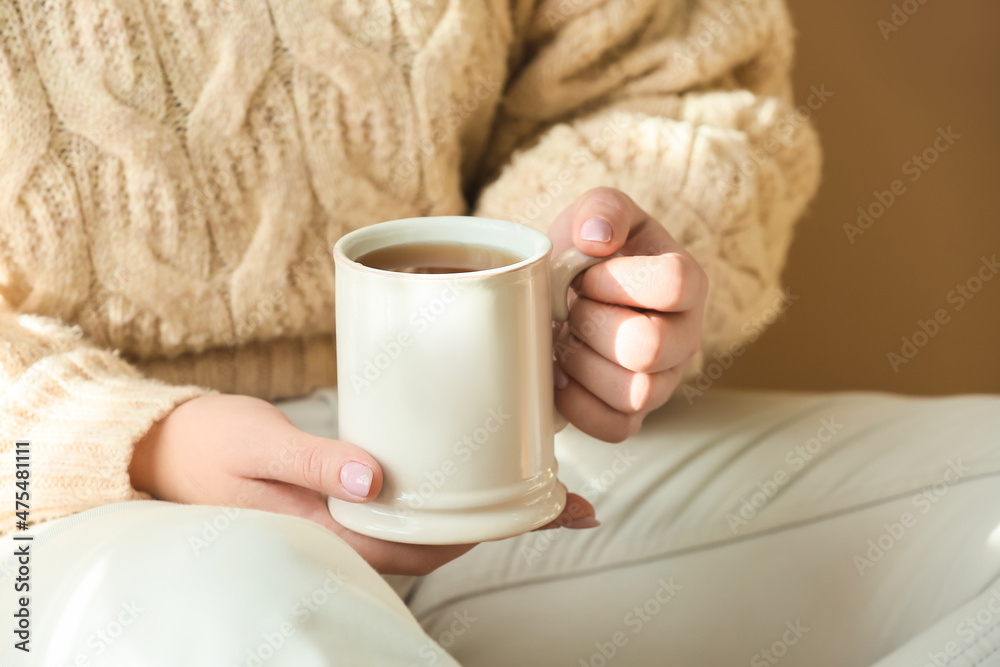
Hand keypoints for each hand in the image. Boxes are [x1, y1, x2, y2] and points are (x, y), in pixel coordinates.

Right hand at [129, 394, 596, 575]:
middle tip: (565, 497)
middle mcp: (346, 531)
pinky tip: (469, 467)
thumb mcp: (258, 444)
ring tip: (534, 480)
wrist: (166, 447)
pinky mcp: (341, 492)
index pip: (425, 542)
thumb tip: (373, 479)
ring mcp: (345, 515)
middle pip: (440, 535)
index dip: (488, 529)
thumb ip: (314, 461)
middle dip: (503, 522)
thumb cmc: (209, 443)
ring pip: (426, 520)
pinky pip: (402, 500)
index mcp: (329, 530)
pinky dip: (444, 489)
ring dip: (480, 506)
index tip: (541, 509)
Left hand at [549, 187, 707, 441]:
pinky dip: (577, 403)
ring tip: (565, 338)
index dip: (617, 280)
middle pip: (649, 346)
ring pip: (633, 392)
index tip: (585, 274)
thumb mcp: (596, 214)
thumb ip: (602, 209)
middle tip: (570, 309)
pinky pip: (615, 428)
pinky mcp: (634, 416)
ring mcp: (663, 382)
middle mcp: (685, 336)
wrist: (567, 292)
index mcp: (687, 282)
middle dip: (591, 324)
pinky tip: (561, 374)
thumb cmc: (589, 255)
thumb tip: (596, 237)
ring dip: (580, 362)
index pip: (674, 283)